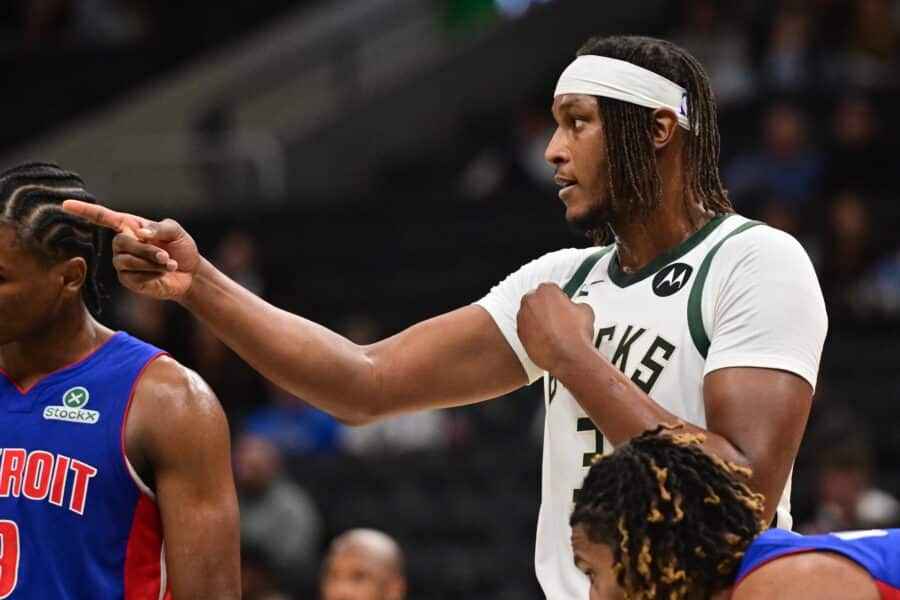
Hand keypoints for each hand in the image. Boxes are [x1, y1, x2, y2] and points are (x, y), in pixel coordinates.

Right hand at [62, 200, 199, 300]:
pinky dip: (152, 274)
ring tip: (169, 264)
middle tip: (167, 255)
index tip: (65, 204)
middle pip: (121, 242)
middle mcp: (122, 243)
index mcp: (130, 226)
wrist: (190, 273)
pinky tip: (162, 274)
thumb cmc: (181, 248)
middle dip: (147, 250)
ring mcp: (122, 262)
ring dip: (151, 263)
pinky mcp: (128, 279)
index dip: (84, 211)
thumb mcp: (175, 231)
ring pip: (126, 260)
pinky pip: (133, 276)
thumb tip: (138, 233)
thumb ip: (159, 227)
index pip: (102, 217)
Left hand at [516, 283, 595, 372]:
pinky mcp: (519, 333)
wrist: (569, 356)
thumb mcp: (585, 310)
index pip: (550, 288)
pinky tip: (546, 338)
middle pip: (536, 299)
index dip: (557, 297)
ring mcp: (523, 317)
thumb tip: (575, 309)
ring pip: (529, 314)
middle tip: (557, 317)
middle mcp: (530, 301)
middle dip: (545, 307)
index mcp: (546, 290)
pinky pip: (526, 329)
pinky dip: (533, 332)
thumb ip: (575, 304)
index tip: (561, 304)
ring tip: (552, 330)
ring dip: (538, 319)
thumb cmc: (575, 335)